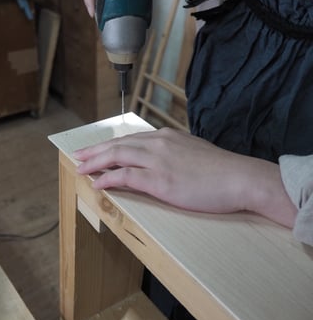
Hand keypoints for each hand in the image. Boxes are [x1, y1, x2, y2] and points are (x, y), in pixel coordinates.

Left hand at [73, 128, 296, 226]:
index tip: (97, 149)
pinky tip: (97, 182)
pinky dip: (108, 178)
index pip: (130, 139)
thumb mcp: (193, 152)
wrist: (240, 177)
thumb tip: (161, 159)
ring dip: (95, 162)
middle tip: (79, 155)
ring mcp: (158, 161)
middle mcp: (159, 144)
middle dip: (95, 151)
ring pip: (118, 156)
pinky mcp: (161, 180)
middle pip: (118, 144)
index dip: (110, 145)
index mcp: (166, 137)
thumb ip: (173, 152)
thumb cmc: (220, 169)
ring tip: (80, 167)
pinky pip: (127, 176)